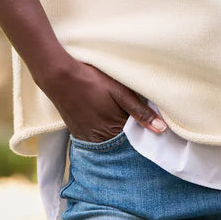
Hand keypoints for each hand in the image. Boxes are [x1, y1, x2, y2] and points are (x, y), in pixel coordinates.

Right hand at [37, 55, 166, 142]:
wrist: (60, 76)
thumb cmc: (92, 79)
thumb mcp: (120, 91)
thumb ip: (140, 111)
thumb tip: (161, 130)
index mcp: (114, 128)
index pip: (135, 139)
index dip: (143, 132)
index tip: (150, 127)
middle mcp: (100, 138)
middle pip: (121, 142)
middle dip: (129, 135)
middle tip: (132, 119)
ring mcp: (86, 137)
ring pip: (107, 142)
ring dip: (115, 135)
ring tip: (116, 118)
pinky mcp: (76, 133)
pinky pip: (94, 140)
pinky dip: (101, 133)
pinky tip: (103, 120)